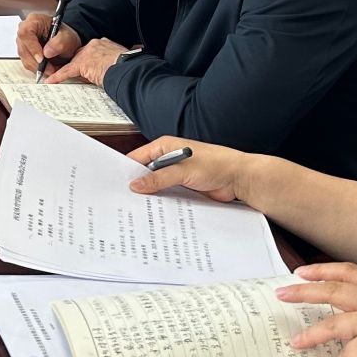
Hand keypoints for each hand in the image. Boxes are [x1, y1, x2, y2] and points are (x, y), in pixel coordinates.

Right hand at [17, 12, 82, 73]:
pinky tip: (47, 69)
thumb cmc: (65, 36)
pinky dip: (37, 68)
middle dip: (36, 61)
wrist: (66, 42)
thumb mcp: (68, 37)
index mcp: (34, 20)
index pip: (26, 33)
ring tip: (51, 69)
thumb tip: (47, 52)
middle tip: (50, 69)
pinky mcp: (25, 52)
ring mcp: (23, 41)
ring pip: (24, 57)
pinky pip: (26, 63)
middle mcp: (25, 30)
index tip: (42, 58)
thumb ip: (59, 43)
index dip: (32, 47)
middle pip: (23, 48)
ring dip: (37, 67)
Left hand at [48, 35, 128, 84]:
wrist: (127, 68)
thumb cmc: (128, 67)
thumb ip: (112, 64)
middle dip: (76, 66)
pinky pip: (66, 71)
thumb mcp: (120, 62)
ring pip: (73, 64)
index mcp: (104, 43)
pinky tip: (51, 81)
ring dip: (65, 72)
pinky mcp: (81, 64)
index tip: (88, 66)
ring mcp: (86, 54)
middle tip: (72, 74)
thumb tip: (110, 73)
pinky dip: (58, 76)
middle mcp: (94, 45)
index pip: (91, 51)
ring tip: (57, 78)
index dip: (88, 60)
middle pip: (79, 56)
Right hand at [125, 136, 254, 202]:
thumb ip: (159, 178)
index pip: (139, 157)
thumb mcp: (183, 171)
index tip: (118, 184)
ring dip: (152, 195)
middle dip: (139, 185)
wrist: (239, 178)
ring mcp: (176, 174)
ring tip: (140, 207)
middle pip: (146, 172)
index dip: (128, 170)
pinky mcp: (184, 187)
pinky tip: (158, 210)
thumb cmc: (217, 164)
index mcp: (165, 146)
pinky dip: (163, 201)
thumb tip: (137, 184)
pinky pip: (168, 194)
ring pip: (157, 185)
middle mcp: (169, 159)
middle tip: (126, 199)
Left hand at [279, 264, 356, 356]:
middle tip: (283, 294)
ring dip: (311, 335)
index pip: (351, 271)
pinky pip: (346, 354)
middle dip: (304, 291)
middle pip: (335, 289)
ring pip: (334, 323)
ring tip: (297, 342)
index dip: (323, 270)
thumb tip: (336, 313)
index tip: (301, 272)